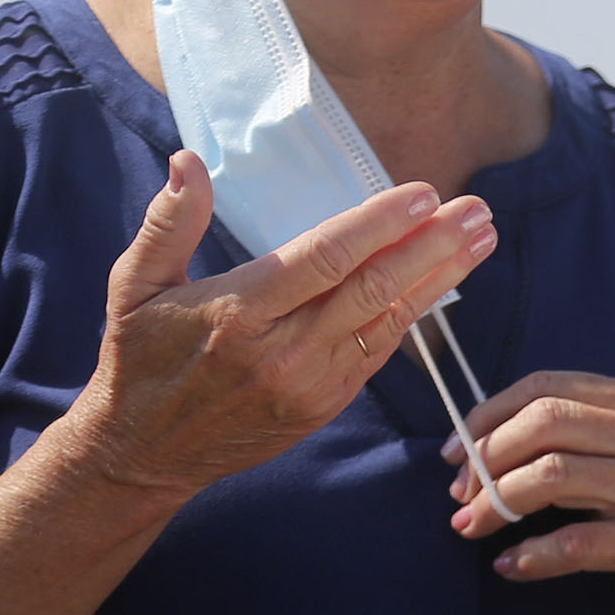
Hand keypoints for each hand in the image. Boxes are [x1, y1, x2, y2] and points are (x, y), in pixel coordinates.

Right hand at [67, 152, 494, 499]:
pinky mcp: (321, 408)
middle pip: (373, 290)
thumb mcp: (134, 284)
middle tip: (478, 211)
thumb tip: (187, 161)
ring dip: (439, 279)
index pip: (324, 259)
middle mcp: (280, 352)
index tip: (423, 194)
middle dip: (433, 247)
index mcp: (238, 312)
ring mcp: (307, 385)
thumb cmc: (139, 357)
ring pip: (387, 323)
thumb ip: (168, 222)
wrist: (144, 453)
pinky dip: (411, 316)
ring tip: (479, 240)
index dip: (379, 226)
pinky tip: (439, 283)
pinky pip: (376, 354)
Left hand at [444, 371, 614, 614]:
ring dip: (495, 504)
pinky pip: (575, 544)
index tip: (458, 449)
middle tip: (459, 495)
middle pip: (543, 422)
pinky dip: (531, 557)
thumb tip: (500, 445)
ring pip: (551, 476)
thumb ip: (593, 440)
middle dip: (485, 456)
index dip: (490, 414)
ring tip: (471, 527)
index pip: (549, 386)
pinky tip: (511, 566)